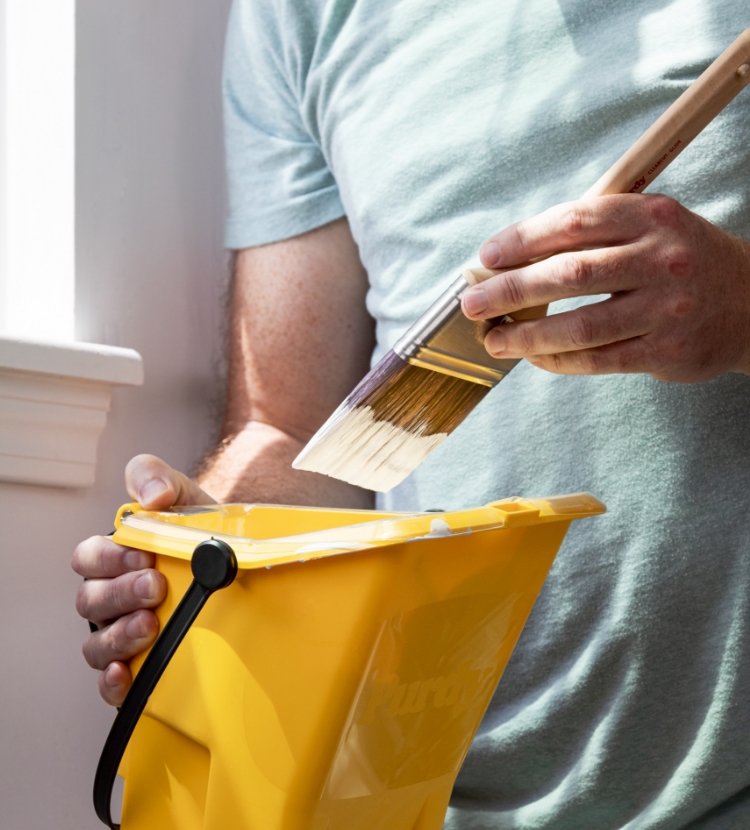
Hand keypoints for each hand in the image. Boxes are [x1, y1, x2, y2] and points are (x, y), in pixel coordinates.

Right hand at [72, 454, 214, 705]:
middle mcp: (112, 599)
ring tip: (149, 625)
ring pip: (97, 643)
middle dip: (120, 593)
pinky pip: (111, 683)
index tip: (143, 555)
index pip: (89, 558)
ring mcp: (122, 634)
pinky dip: (113, 681)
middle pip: (91, 601)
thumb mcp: (184, 496)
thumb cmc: (202, 533)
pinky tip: (126, 674)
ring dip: (118, 635)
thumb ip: (158, 478)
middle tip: (155, 587)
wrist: (244, 566)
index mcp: (116, 558)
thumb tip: (152, 495)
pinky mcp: (140, 669)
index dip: (109, 558)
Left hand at [462, 194, 749, 381]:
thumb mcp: (650, 228)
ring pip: (580, 325)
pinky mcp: (666, 351)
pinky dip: (558, 360)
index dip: (522, 239)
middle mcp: (660, 259)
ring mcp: (666, 308)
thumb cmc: (680, 262)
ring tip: (495, 340)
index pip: (573, 221)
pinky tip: (533, 357)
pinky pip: (597, 359)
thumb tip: (513, 261)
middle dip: (511, 290)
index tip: (487, 258)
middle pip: (569, 273)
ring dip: (527, 335)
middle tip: (473, 304)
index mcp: (651, 216)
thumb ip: (593, 236)